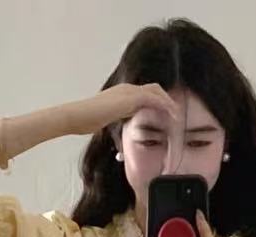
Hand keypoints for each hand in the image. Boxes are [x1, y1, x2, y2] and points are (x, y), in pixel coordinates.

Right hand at [65, 84, 181, 135]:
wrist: (78, 115)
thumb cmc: (85, 120)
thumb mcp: (104, 120)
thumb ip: (115, 120)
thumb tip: (119, 130)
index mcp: (121, 93)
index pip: (144, 93)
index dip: (156, 101)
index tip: (165, 112)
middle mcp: (126, 89)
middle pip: (153, 89)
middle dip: (166, 99)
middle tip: (175, 111)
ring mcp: (128, 92)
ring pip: (156, 91)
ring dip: (168, 102)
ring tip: (177, 114)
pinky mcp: (130, 98)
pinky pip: (154, 98)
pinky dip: (165, 105)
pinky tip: (172, 114)